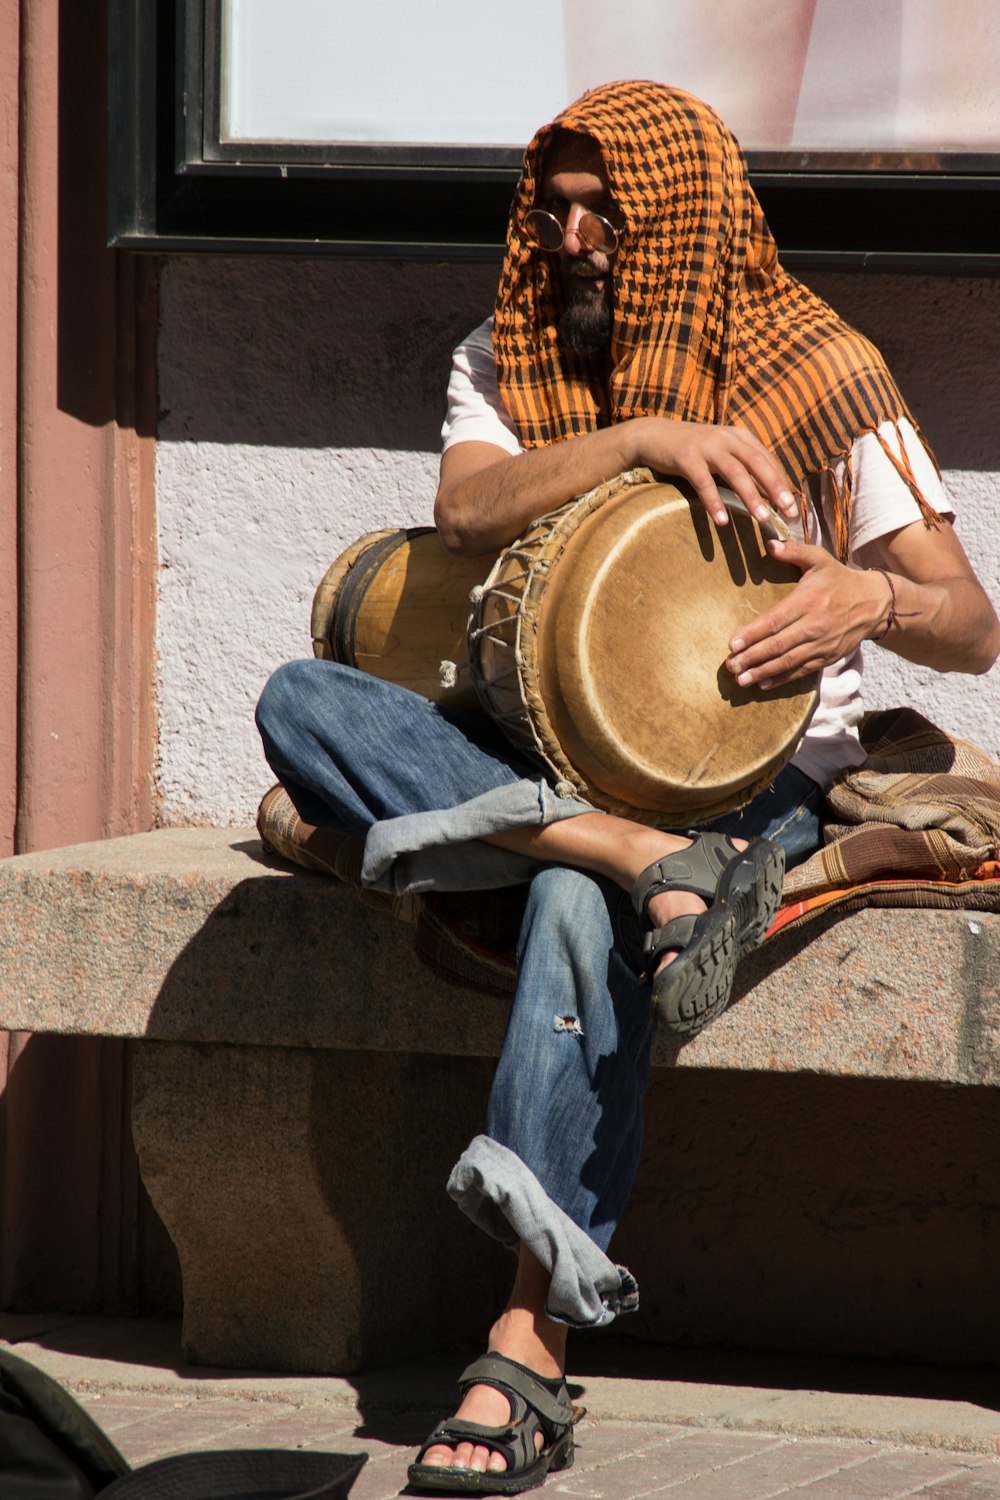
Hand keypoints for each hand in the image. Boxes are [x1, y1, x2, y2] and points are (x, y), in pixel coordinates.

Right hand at [629, 419, 799, 528]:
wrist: (653, 435)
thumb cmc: (692, 449)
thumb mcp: (721, 451)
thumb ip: (742, 465)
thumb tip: (767, 493)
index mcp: (739, 436)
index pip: (768, 460)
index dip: (782, 483)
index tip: (794, 506)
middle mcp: (727, 438)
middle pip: (758, 463)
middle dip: (776, 489)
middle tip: (790, 512)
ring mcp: (706, 446)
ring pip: (735, 473)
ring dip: (750, 497)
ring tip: (762, 519)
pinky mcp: (686, 457)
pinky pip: (704, 483)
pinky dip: (714, 502)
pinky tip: (721, 521)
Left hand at [725, 538, 887, 687]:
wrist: (874, 603)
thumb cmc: (840, 579)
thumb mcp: (820, 559)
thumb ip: (794, 551)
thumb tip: (770, 544)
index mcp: (808, 601)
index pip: (775, 620)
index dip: (753, 634)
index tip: (733, 644)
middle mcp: (814, 625)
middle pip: (778, 645)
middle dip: (752, 657)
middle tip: (730, 665)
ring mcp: (822, 644)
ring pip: (788, 662)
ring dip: (763, 672)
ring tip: (741, 679)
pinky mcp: (828, 657)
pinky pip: (802, 670)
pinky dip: (782, 679)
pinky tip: (763, 684)